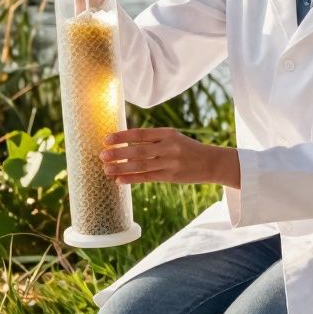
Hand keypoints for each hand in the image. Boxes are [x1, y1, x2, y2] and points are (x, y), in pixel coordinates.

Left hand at [100, 128, 240, 187]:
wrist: (210, 162)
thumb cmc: (186, 148)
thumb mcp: (172, 138)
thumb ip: (152, 139)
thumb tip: (124, 142)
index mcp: (167, 133)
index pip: (140, 133)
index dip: (122, 136)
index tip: (106, 139)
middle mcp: (168, 147)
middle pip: (138, 150)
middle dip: (118, 153)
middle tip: (102, 155)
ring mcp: (170, 162)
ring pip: (141, 166)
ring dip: (121, 168)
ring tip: (106, 170)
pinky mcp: (171, 176)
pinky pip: (147, 178)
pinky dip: (132, 179)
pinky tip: (120, 180)